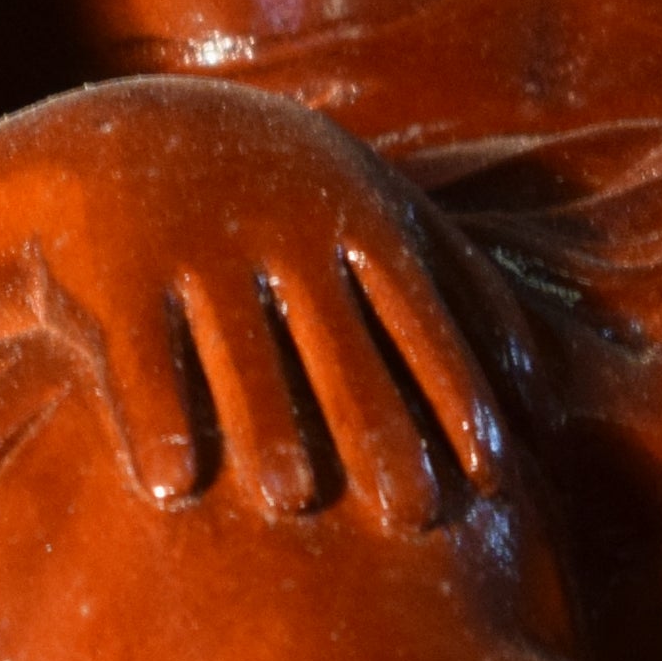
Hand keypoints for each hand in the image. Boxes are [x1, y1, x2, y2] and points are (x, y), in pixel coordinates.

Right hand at [0, 82, 510, 531]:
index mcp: (356, 215)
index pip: (420, 315)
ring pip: (238, 352)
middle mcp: (282, 228)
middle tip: (414, 512)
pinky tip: (172, 486)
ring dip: (265, 425)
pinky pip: (139, 359)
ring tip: (291, 496)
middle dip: (377, 425)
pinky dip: (154, 420)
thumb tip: (546, 390)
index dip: (457, 391)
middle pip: (337, 343)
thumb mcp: (376, 212)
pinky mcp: (115, 276)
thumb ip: (462, 284)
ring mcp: (196, 247)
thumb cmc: (283, 203)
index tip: (493, 471)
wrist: (115, 147)